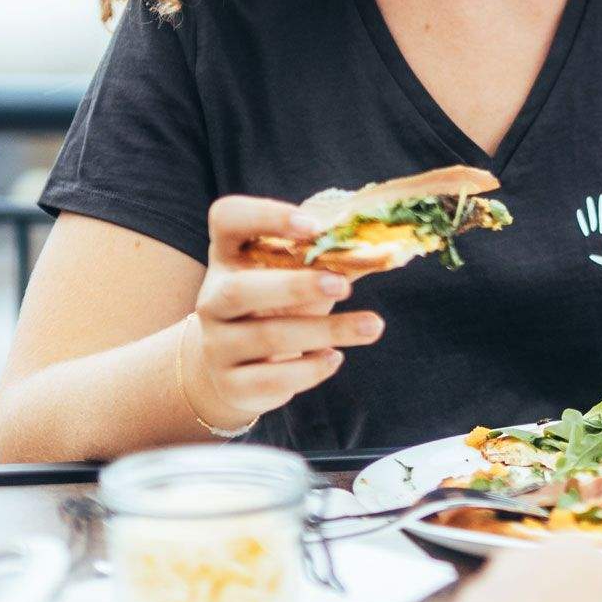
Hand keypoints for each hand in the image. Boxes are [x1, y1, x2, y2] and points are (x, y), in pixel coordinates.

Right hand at [180, 196, 385, 434]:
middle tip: (343, 286)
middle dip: (294, 286)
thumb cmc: (279, 305)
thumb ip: (335, 259)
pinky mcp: (230, 384)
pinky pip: (272, 379)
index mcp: (228, 255)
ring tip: (372, 325)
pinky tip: (335, 358)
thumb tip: (389, 251)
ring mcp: (216, 344)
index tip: (313, 226)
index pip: (227, 219)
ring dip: (326, 331)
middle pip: (238, 289)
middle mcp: (213, 298)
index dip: (265, 216)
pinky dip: (310, 369)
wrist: (240, 365)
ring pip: (266, 337)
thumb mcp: (298, 276)